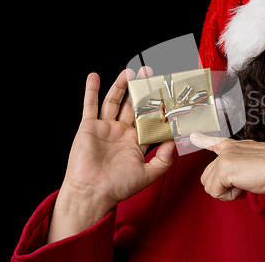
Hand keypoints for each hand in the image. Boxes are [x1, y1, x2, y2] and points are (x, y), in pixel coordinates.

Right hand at [47, 68, 174, 242]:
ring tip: (130, 71)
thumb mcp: (148, 174)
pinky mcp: (90, 127)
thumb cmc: (118, 187)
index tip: (168, 95)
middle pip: (134, 105)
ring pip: (115, 101)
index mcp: (137, 142)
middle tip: (150, 74)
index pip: (150, 119)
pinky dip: (91, 90)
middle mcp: (122, 132)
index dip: (158, 108)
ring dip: (121, 85)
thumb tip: (174, 141)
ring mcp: (106, 128)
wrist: (92, 194)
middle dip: (141, 89)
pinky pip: (90, 105)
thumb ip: (164, 159)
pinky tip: (94, 77)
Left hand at [190, 133, 264, 211]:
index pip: (217, 142)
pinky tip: (245, 187)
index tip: (193, 136)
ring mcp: (225, 156)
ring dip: (227, 192)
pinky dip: (230, 196)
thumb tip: (238, 182)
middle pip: (208, 175)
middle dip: (223, 187)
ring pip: (208, 185)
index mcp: (240, 146)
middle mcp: (230, 148)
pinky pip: (215, 191)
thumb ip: (246, 169)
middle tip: (245, 185)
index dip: (204, 140)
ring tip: (247, 185)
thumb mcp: (261, 165)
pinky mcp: (224, 167)